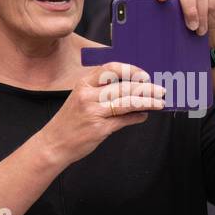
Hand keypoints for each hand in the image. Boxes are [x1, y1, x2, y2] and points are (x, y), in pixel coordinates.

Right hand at [39, 61, 166, 166]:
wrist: (53, 144)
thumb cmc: (68, 122)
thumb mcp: (80, 100)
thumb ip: (101, 92)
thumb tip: (131, 90)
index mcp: (83, 84)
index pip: (110, 69)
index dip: (130, 70)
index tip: (144, 75)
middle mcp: (88, 96)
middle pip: (124, 87)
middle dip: (146, 89)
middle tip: (160, 90)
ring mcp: (93, 112)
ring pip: (127, 103)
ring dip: (147, 102)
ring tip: (159, 103)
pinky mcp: (99, 128)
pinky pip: (124, 120)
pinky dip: (137, 117)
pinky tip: (143, 116)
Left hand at [152, 0, 214, 47]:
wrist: (212, 13)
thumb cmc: (188, 13)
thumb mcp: (175, 11)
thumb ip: (168, 9)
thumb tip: (163, 18)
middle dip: (189, 10)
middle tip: (191, 26)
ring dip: (202, 13)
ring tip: (200, 28)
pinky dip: (212, 5)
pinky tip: (211, 15)